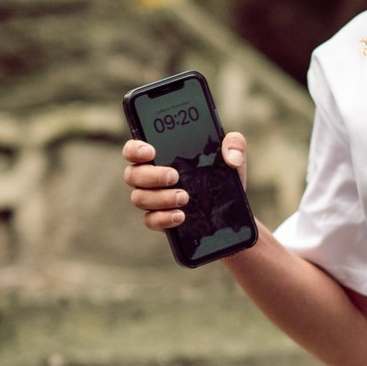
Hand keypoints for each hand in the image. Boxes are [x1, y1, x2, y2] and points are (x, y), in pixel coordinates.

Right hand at [123, 129, 246, 233]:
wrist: (231, 213)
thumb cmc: (224, 179)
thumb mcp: (234, 159)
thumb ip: (234, 144)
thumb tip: (231, 156)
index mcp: (161, 157)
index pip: (134, 150)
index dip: (135, 149)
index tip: (151, 152)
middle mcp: (151, 178)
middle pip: (132, 174)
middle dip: (152, 175)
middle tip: (175, 176)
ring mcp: (153, 200)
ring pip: (139, 197)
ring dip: (160, 197)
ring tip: (184, 198)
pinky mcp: (160, 220)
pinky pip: (150, 220)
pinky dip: (163, 218)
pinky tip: (180, 216)